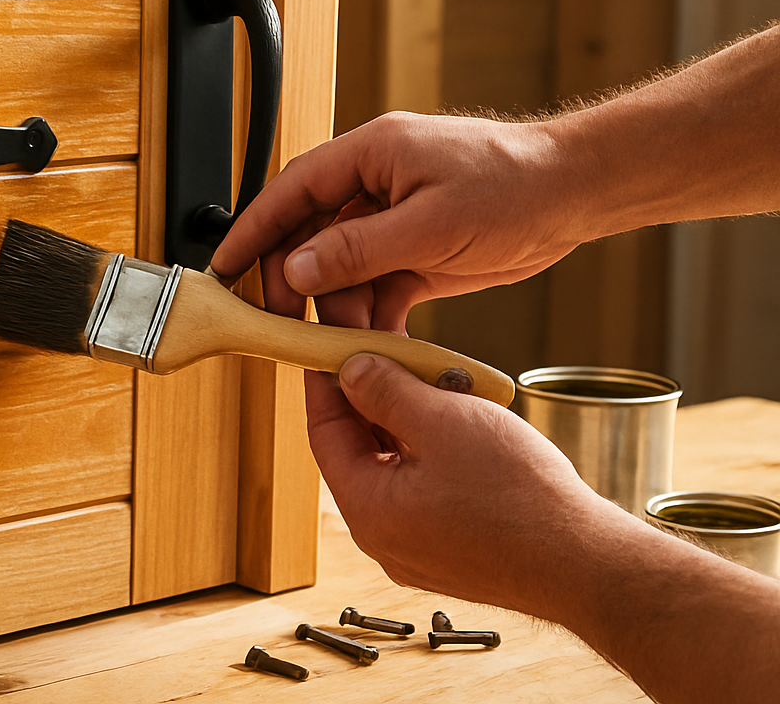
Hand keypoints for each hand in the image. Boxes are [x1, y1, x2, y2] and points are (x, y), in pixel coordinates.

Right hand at [210, 112, 586, 330]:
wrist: (578, 193)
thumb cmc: (516, 185)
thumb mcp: (430, 224)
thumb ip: (358, 248)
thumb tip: (298, 267)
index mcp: (371, 154)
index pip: (292, 190)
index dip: (253, 228)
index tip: (226, 264)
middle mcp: (377, 181)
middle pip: (311, 231)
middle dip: (295, 278)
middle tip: (285, 319)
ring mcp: (397, 216)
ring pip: (343, 265)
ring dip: (337, 304)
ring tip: (339, 340)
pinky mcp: (418, 249)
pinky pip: (377, 283)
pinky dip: (371, 313)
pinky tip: (372, 339)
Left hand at [310, 353, 624, 615]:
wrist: (589, 565)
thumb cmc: (520, 498)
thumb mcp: (443, 421)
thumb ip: (386, 391)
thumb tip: (350, 371)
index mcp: (367, 510)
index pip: (324, 433)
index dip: (326, 384)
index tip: (331, 348)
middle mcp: (383, 539)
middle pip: (359, 452)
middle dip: (376, 400)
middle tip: (394, 357)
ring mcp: (419, 551)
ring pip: (397, 470)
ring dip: (411, 424)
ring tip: (442, 386)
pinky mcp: (454, 554)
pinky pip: (426, 493)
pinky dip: (435, 454)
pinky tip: (466, 427)